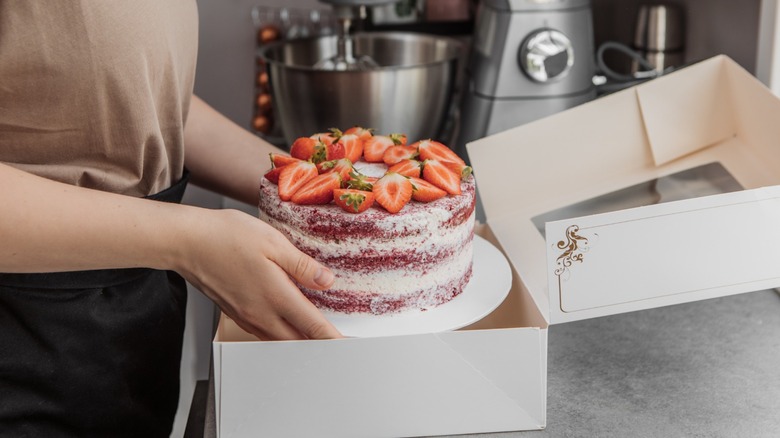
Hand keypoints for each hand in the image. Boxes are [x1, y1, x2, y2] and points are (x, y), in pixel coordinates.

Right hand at [176, 208, 342, 340]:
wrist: (186, 242)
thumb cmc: (226, 236)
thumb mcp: (273, 242)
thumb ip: (302, 266)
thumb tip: (327, 281)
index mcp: (276, 296)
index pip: (313, 327)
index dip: (333, 339)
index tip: (348, 346)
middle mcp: (261, 313)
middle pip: (298, 341)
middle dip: (319, 344)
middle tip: (336, 341)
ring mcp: (245, 316)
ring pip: (279, 340)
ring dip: (299, 341)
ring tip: (315, 333)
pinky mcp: (235, 313)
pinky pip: (263, 333)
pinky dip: (280, 333)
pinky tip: (286, 321)